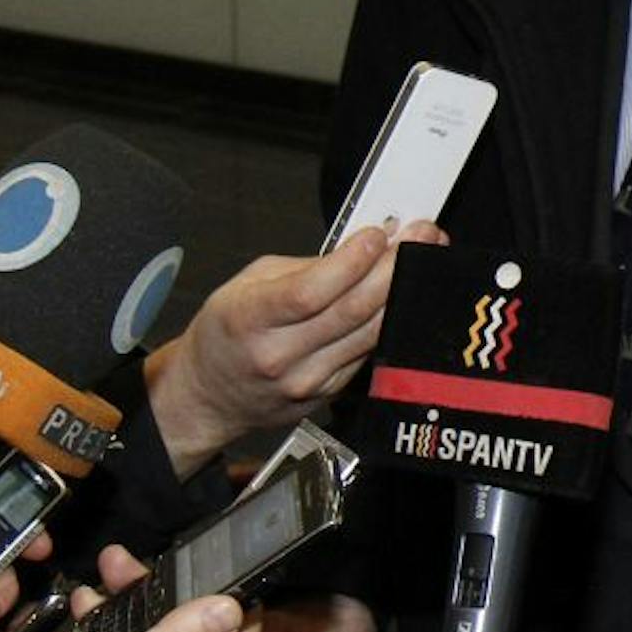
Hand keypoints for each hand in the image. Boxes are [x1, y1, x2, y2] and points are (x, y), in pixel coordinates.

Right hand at [145, 220, 445, 474]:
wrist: (207, 395)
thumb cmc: (226, 333)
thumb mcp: (247, 284)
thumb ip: (304, 268)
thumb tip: (360, 249)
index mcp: (249, 319)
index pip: (310, 292)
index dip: (351, 262)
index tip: (378, 235)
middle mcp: (279, 356)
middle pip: (351, 311)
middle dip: (393, 267)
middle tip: (422, 236)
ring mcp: (306, 381)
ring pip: (370, 333)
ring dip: (403, 290)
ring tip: (424, 257)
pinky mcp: (327, 394)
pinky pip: (368, 351)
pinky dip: (390, 319)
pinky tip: (403, 294)